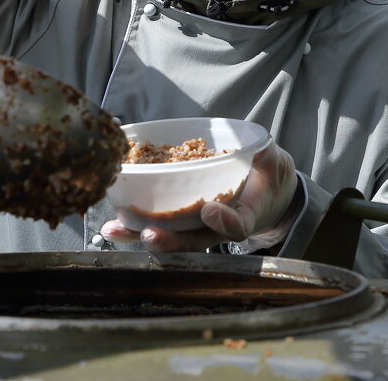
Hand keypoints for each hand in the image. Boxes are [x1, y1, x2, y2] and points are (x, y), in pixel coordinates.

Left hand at [100, 143, 297, 251]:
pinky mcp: (182, 218)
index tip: (210, 210)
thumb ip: (266, 156)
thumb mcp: (275, 164)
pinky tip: (113, 224)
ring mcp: (199, 226)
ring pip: (170, 236)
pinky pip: (160, 224)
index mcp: (247, 215)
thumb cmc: (268, 177)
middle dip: (170, 240)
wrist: (264, 192)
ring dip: (141, 235)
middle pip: (193, 241)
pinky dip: (135, 225)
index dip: (224, 223)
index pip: (237, 227)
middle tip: (149, 234)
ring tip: (114, 230)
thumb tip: (258, 146)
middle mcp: (219, 227)